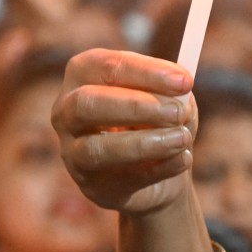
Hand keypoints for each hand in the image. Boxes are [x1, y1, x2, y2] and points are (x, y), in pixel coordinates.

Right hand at [53, 49, 196, 214]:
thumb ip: (173, 94)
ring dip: (144, 143)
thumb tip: (180, 99)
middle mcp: (66, 111)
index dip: (147, 72)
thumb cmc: (156, 120)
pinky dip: (159, 169)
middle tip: (176, 112)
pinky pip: (121, 179)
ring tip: (182, 139)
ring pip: (96, 148)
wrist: (156, 171)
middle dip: (136, 106)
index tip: (185, 81)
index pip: (107, 66)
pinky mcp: (91, 185)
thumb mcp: (168, 99)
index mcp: (83, 74)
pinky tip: (182, 159)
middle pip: (87, 102)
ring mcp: (72, 151)